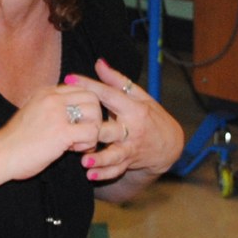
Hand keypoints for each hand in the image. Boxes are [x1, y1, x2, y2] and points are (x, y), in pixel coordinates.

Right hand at [0, 79, 104, 182]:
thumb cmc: (15, 141)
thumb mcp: (32, 113)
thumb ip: (51, 108)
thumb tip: (72, 112)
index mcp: (46, 92)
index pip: (81, 89)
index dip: (85, 108)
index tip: (77, 124)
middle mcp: (53, 98)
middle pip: (92, 98)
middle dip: (93, 118)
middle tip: (83, 135)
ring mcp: (57, 113)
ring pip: (95, 113)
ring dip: (92, 130)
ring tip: (78, 143)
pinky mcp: (61, 132)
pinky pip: (91, 132)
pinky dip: (88, 143)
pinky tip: (73, 150)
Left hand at [74, 60, 184, 183]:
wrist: (169, 144)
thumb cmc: (150, 115)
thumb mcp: (139, 96)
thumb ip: (117, 81)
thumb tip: (98, 63)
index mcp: (133, 109)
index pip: (109, 95)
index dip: (90, 86)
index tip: (69, 79)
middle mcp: (132, 129)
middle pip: (111, 129)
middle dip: (94, 130)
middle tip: (73, 127)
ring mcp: (131, 147)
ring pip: (114, 155)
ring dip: (99, 159)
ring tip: (84, 162)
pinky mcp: (129, 162)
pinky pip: (116, 170)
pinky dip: (104, 173)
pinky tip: (90, 174)